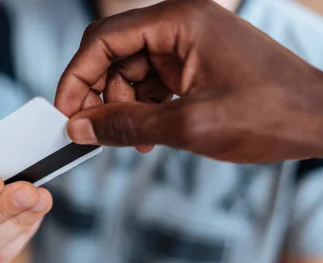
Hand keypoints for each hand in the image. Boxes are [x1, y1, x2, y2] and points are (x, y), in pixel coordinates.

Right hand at [55, 0, 322, 162]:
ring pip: (129, 73)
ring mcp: (187, 43)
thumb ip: (126, 126)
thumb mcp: (189, 126)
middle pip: (113, 55)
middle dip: (100, 96)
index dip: (76, 76)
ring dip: (123, 108)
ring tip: (137, 141)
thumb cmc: (270, 114)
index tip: (65, 112)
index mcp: (179, 20)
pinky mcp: (193, 63)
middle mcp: (180, 23)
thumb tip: (78, 128)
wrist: (319, 121)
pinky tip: (152, 135)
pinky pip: (150, 84)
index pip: (104, 39)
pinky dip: (143, 110)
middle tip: (93, 132)